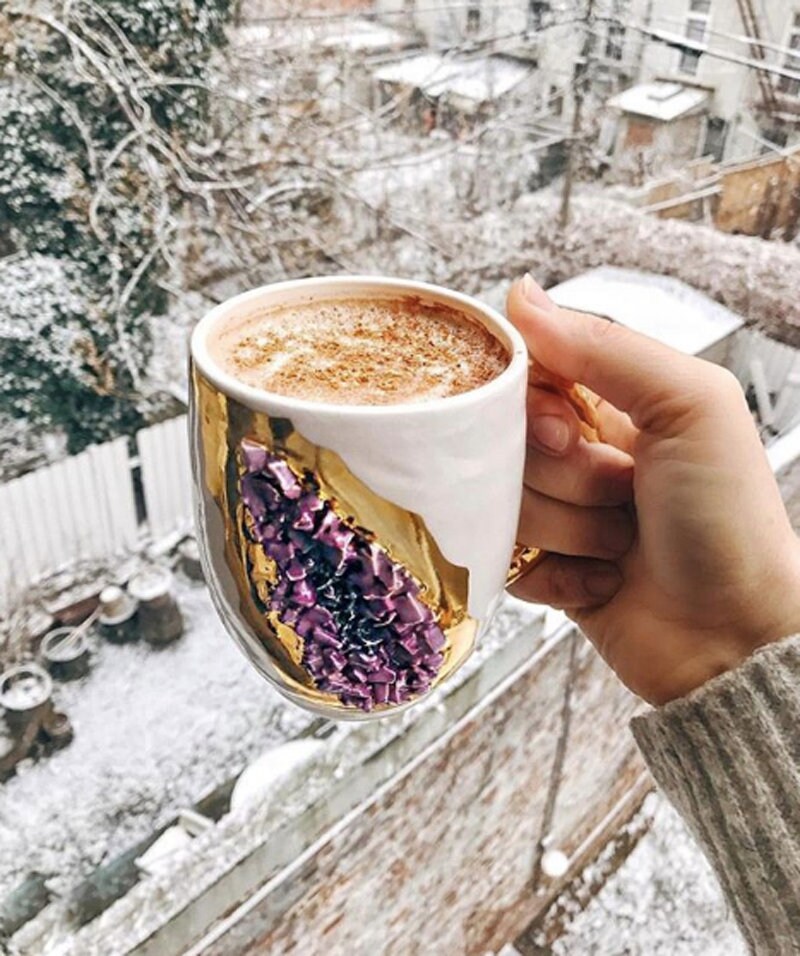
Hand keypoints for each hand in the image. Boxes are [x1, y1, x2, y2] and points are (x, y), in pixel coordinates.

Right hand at [506, 274, 799, 704]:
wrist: (735, 638)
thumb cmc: (730, 519)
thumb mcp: (690, 406)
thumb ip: (607, 347)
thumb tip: (521, 297)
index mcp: (614, 405)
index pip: (529, 376)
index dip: (533, 404)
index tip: (568, 431)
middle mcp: (582, 456)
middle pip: (508, 444)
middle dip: (564, 476)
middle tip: (619, 493)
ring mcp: (563, 515)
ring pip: (507, 505)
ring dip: (569, 530)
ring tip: (623, 546)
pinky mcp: (547, 572)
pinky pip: (507, 562)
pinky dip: (555, 576)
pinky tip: (603, 583)